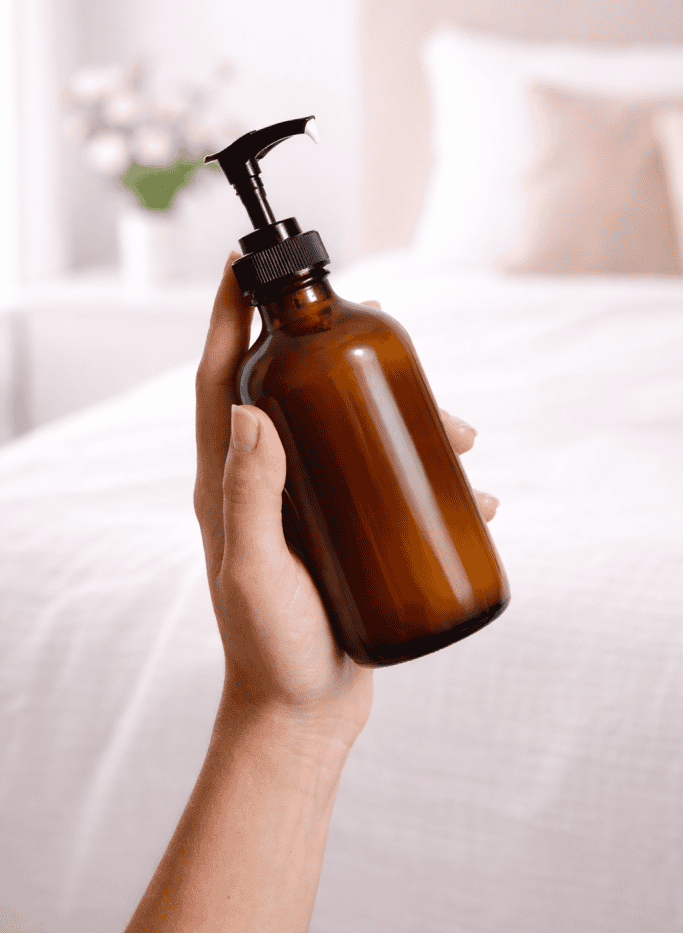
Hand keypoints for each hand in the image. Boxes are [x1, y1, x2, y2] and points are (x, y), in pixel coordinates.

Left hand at [194, 255, 499, 749]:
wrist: (302, 713)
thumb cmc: (269, 648)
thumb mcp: (254, 573)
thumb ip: (248, 496)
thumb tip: (248, 406)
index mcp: (230, 480)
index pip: (219, 379)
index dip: (225, 318)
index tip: (241, 265)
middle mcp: (266, 481)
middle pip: (298, 391)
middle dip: (341, 354)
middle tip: (386, 331)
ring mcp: (307, 503)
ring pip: (352, 433)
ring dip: (405, 418)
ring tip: (462, 431)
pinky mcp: (347, 529)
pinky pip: (386, 481)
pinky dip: (428, 477)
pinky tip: (472, 493)